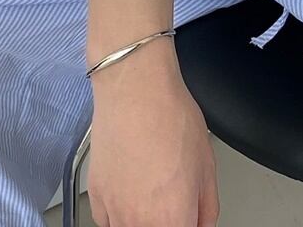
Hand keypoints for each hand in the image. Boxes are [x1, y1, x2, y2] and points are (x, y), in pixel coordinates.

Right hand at [86, 38, 219, 226]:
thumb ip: (207, 207)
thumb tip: (202, 223)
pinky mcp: (95, 195)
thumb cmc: (170, 116)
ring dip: (142, 219)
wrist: (135, 89)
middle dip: (167, 220)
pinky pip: (109, 220)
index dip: (187, 223)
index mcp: (172, 220)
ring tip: (153, 190)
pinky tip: (132, 186)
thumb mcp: (207, 164)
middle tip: (173, 199)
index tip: (188, 214)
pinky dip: (121, 212)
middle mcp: (138, 223)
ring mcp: (113, 211)